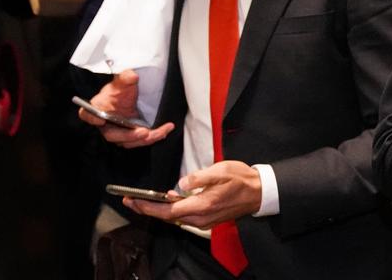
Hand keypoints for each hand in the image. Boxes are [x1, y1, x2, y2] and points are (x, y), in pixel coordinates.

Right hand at [78, 70, 174, 147]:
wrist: (130, 96)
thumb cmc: (121, 90)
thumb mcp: (124, 80)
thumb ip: (126, 77)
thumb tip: (132, 76)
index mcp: (98, 108)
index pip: (87, 114)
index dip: (91, 118)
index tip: (100, 119)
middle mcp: (105, 123)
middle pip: (111, 135)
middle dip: (127, 136)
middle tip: (142, 132)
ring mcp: (118, 131)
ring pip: (128, 142)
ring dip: (143, 140)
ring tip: (158, 132)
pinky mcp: (131, 135)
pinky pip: (141, 140)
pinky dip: (154, 136)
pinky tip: (165, 130)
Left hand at [126, 161, 261, 228]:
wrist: (260, 192)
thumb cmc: (242, 179)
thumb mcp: (221, 170)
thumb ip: (199, 177)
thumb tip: (181, 183)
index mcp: (202, 204)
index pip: (168, 210)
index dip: (148, 206)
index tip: (132, 200)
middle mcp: (201, 217)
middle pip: (168, 217)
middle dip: (147, 209)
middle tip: (131, 200)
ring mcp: (204, 220)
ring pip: (175, 218)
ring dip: (159, 209)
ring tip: (145, 199)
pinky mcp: (207, 219)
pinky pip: (184, 217)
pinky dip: (172, 210)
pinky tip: (168, 200)